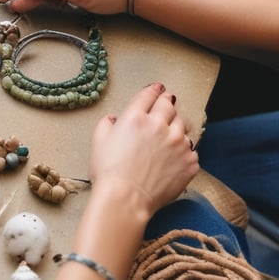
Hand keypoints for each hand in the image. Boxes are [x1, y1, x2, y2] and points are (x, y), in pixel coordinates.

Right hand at [89, 83, 198, 217]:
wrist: (127, 199)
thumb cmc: (108, 172)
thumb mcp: (98, 141)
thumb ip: (106, 123)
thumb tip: (114, 119)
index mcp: (136, 117)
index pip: (149, 95)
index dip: (153, 90)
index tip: (157, 88)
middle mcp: (160, 125)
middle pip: (169, 106)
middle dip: (166, 102)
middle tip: (166, 103)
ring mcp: (178, 144)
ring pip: (183, 125)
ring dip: (176, 125)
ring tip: (169, 132)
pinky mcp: (189, 162)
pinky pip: (191, 149)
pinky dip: (183, 149)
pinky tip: (174, 155)